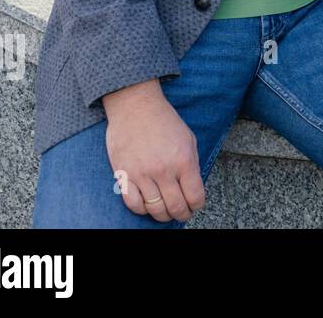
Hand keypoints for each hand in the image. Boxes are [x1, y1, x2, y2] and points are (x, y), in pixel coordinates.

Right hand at [102, 79, 204, 222]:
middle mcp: (164, 170)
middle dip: (182, 214)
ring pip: (155, 209)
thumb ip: (192, 164)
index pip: (195, 196)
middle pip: (176, 206)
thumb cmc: (164, 121)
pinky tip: (147, 206)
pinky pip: (133, 204)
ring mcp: (143, 174)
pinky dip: (142, 209)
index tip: (195, 206)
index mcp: (184, 160)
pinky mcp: (124, 174)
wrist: (136, 107)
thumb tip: (193, 187)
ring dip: (163, 216)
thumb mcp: (188, 139)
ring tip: (166, 213)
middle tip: (182, 214)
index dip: (197, 205)